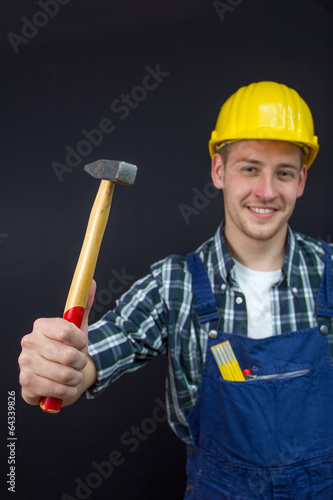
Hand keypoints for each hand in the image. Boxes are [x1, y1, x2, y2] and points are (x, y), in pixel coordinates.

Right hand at [18, 280, 96, 406]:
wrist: (60, 378)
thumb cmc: (70, 350)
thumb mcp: (79, 329)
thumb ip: (84, 306)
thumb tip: (91, 282)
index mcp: (41, 326)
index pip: (67, 330)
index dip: (80, 340)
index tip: (82, 343)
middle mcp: (29, 342)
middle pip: (68, 355)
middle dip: (80, 363)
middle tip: (78, 363)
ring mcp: (25, 363)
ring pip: (65, 375)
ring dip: (75, 378)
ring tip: (72, 375)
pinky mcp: (26, 384)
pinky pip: (57, 390)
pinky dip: (67, 391)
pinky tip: (64, 387)